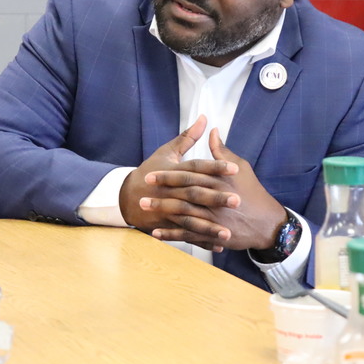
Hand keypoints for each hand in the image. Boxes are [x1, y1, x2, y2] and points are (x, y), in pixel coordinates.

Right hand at [119, 116, 240, 249]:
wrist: (126, 197)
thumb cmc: (150, 171)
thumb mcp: (167, 152)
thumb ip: (187, 137)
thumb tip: (204, 118)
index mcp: (173, 170)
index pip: (196, 167)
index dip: (215, 167)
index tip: (234, 169)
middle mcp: (171, 191)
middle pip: (195, 194)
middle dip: (216, 198)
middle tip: (238, 200)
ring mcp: (167, 210)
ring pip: (190, 219)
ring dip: (209, 227)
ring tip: (229, 232)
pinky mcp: (166, 225)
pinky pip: (185, 235)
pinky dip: (201, 241)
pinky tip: (219, 245)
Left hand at [145, 129, 287, 250]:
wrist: (267, 223)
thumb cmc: (253, 192)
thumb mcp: (241, 167)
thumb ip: (222, 150)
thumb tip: (212, 130)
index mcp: (219, 181)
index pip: (189, 175)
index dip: (168, 175)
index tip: (150, 174)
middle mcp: (215, 200)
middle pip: (183, 195)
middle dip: (161, 195)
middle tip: (141, 194)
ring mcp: (214, 219)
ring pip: (183, 216)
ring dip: (163, 213)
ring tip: (144, 210)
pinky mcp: (214, 234)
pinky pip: (189, 236)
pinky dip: (172, 235)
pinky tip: (156, 233)